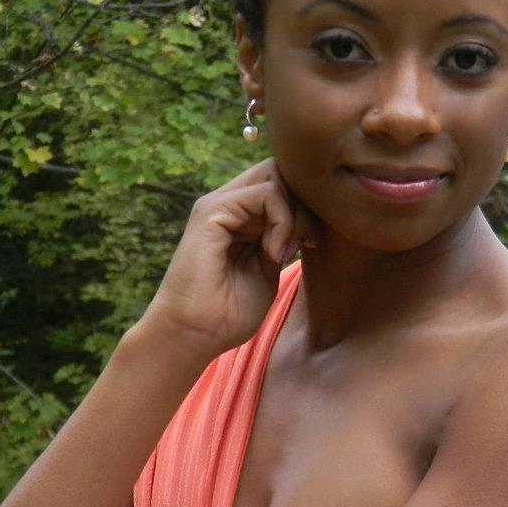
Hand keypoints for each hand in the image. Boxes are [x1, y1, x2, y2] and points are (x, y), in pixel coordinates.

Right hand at [141, 159, 312, 353]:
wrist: (194, 335)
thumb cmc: (229, 313)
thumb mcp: (268, 269)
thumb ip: (284, 240)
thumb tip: (308, 221)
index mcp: (241, 216)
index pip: (282, 182)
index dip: (305, 204)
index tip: (312, 244)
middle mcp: (229, 203)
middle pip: (280, 171)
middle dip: (303, 203)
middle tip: (306, 242)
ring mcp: (219, 204)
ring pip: (277, 178)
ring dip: (294, 215)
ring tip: (285, 251)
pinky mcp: (213, 212)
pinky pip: (265, 193)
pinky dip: (282, 221)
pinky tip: (274, 252)